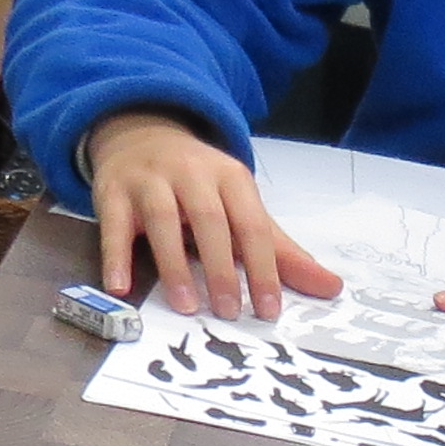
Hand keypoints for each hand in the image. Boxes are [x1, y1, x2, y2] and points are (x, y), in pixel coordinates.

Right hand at [87, 108, 339, 318]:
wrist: (141, 134)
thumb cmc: (201, 185)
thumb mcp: (243, 209)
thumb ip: (282, 252)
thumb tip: (331, 288)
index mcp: (231, 178)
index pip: (252, 226)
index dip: (263, 268)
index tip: (269, 310)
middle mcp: (191, 173)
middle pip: (210, 220)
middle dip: (220, 268)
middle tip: (229, 311)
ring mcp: (150, 179)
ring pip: (162, 220)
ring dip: (174, 265)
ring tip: (186, 307)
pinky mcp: (113, 190)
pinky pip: (112, 224)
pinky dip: (116, 256)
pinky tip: (120, 287)